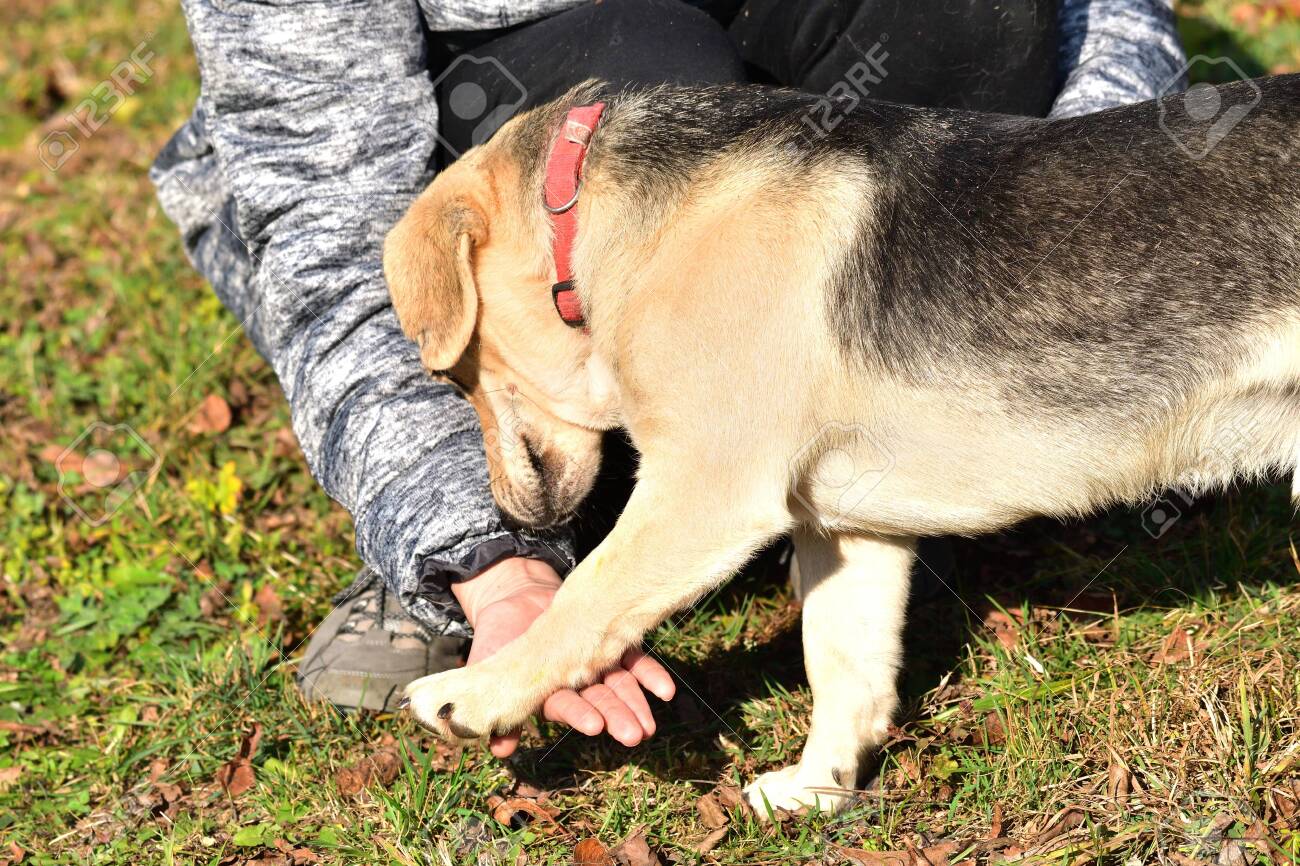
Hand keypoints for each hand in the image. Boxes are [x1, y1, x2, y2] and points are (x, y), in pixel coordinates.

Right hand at [452, 556, 675, 757]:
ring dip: (636, 703)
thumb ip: (497, 705)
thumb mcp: (488, 669)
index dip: (580, 715)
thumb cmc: (497, 637)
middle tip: (634, 735)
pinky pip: (634, 661)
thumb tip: (499, 750)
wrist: (516, 595)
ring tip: (650, 724)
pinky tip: (665, 690)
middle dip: (616, 717)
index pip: (566, 706)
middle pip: (599, 702)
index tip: (594, 727)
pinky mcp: (610, 640)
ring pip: (620, 686)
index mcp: (548, 692)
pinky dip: (649, 675)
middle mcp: (576, 683)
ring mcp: (596, 663)